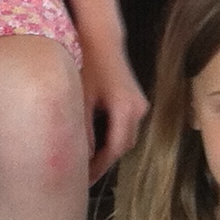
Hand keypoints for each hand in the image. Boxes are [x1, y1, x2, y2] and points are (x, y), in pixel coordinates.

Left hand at [79, 34, 148, 181]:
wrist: (101, 38)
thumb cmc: (87, 63)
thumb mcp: (80, 98)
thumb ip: (82, 130)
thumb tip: (80, 158)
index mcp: (126, 110)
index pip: (113, 150)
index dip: (98, 168)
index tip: (82, 181)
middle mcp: (138, 110)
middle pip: (122, 146)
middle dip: (103, 162)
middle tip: (81, 176)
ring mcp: (140, 105)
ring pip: (124, 137)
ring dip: (107, 150)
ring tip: (85, 163)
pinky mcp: (135, 101)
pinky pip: (124, 126)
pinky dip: (110, 137)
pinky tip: (93, 142)